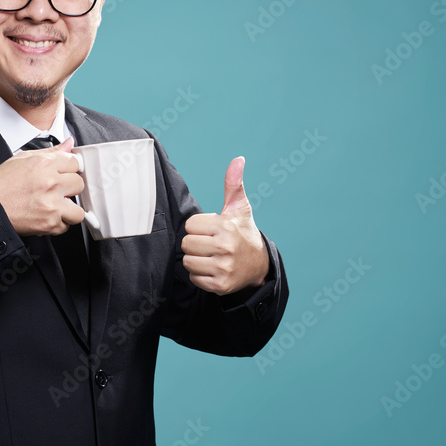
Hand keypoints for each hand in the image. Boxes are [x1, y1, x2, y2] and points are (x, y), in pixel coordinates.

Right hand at [0, 136, 85, 235]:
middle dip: (69, 187)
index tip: (62, 173)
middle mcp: (51, 184)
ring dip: (68, 209)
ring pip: (78, 209)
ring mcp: (52, 205)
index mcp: (44, 164)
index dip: (67, 169)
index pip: (75, 162)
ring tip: (54, 206)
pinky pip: (66, 226)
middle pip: (79, 184)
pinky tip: (46, 216)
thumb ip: (51, 152)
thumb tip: (69, 144)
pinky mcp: (49, 224)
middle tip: (55, 190)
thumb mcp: (22, 159)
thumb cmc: (1, 184)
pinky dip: (57, 223)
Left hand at [181, 156, 269, 294]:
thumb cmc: (243, 232)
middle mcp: (225, 248)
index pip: (190, 225)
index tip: (212, 229)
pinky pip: (194, 278)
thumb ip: (234, 184)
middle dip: (195, 243)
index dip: (199, 227)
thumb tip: (238, 159)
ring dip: (195, 259)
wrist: (259, 266)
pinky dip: (199, 275)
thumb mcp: (239, 208)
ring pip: (188, 261)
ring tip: (210, 256)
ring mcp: (223, 268)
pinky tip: (212, 268)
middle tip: (210, 243)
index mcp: (226, 227)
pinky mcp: (220, 285)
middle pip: (186, 243)